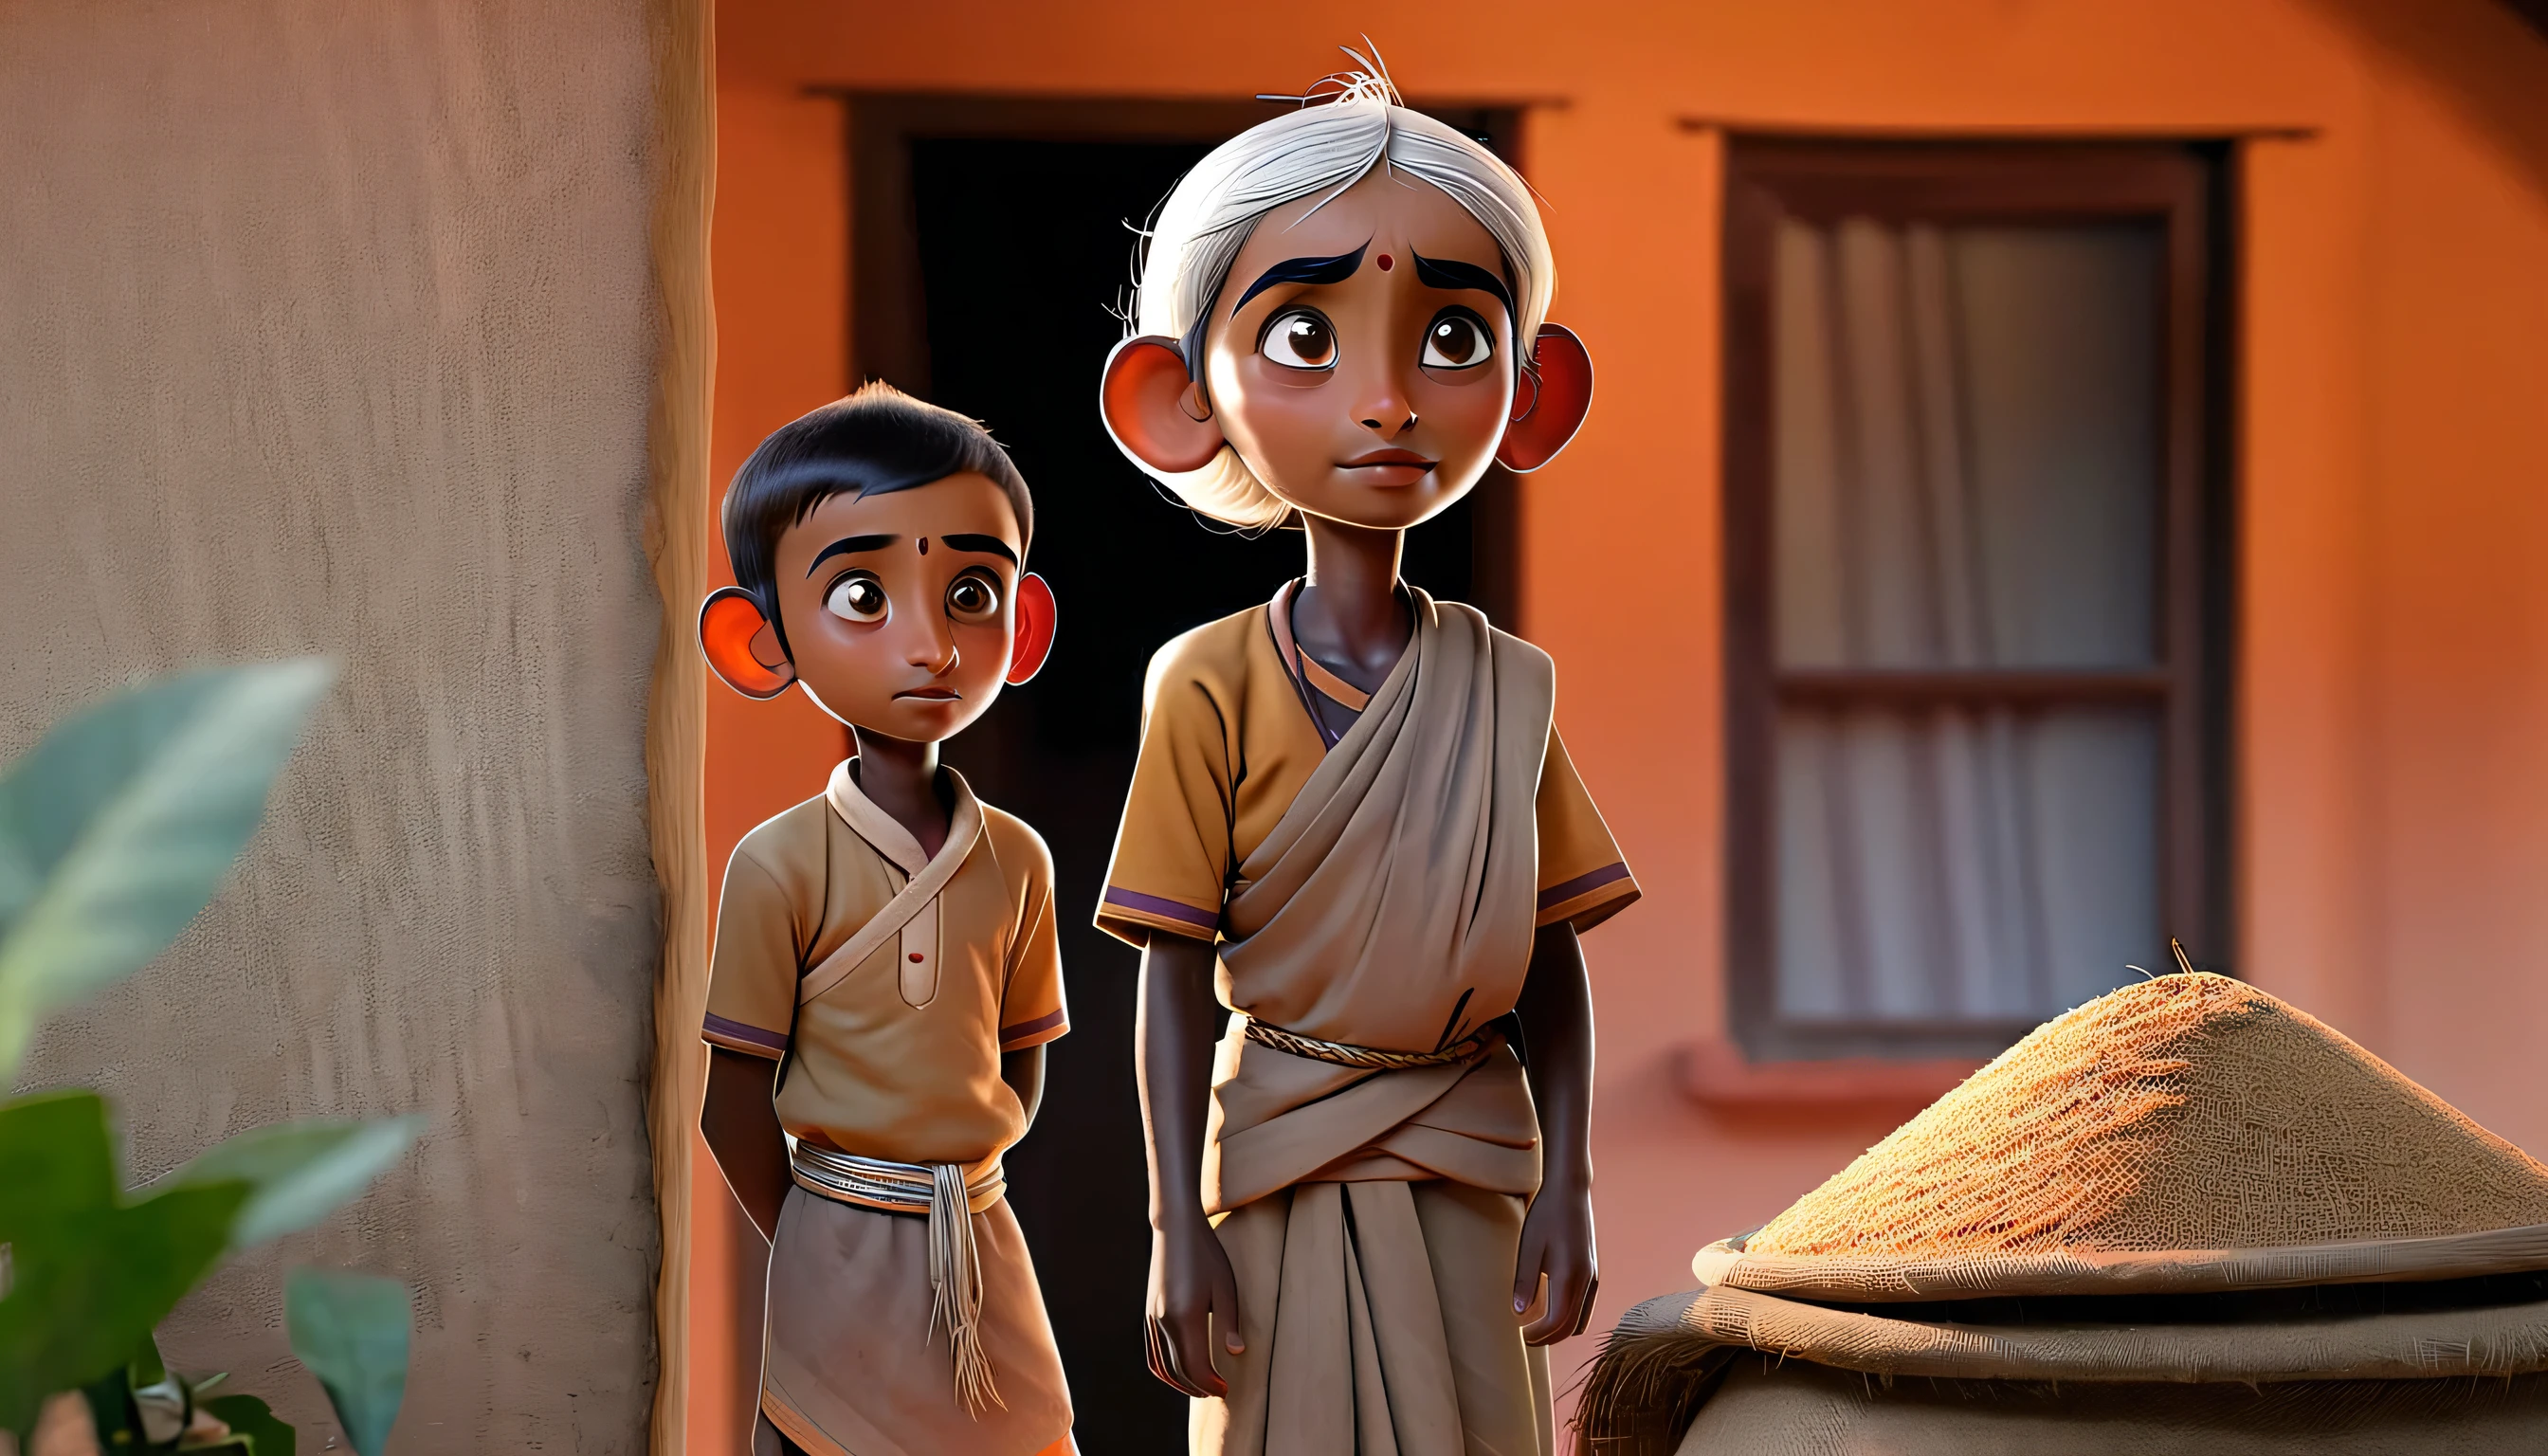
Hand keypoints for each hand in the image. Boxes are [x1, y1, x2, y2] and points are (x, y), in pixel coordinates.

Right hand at [1146, 1214, 1244, 1397]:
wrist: (1175, 1229)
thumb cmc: (1206, 1254)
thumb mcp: (1226, 1286)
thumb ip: (1230, 1322)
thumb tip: (1236, 1353)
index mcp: (1186, 1316)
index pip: (1196, 1366)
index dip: (1212, 1384)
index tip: (1226, 1389)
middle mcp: (1164, 1320)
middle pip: (1179, 1370)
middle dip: (1199, 1387)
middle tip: (1218, 1392)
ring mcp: (1152, 1318)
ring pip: (1162, 1365)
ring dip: (1181, 1382)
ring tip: (1201, 1387)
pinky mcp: (1148, 1313)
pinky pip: (1153, 1352)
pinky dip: (1166, 1369)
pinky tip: (1181, 1370)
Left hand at [1514, 1170, 1596, 1344]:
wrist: (1570, 1191)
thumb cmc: (1545, 1215)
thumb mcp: (1529, 1247)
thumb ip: (1524, 1281)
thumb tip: (1518, 1313)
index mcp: (1569, 1276)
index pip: (1556, 1321)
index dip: (1538, 1334)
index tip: (1521, 1336)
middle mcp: (1586, 1280)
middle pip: (1570, 1326)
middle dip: (1548, 1337)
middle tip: (1526, 1338)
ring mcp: (1593, 1277)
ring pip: (1581, 1319)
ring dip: (1560, 1329)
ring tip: (1537, 1326)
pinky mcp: (1593, 1271)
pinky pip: (1586, 1306)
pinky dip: (1571, 1318)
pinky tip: (1553, 1311)